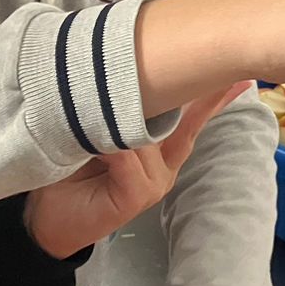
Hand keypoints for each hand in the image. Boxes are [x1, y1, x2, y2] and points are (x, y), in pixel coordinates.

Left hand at [24, 82, 246, 258]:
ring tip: (91, 121)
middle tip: (213, 64)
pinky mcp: (139, 195)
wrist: (47, 221)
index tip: (237, 74)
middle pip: (186, 123)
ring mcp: (156, 182)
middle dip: (194, 94)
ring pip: (145, 134)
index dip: (213, 95)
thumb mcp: (95, 134)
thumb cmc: (69, 172)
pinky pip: (127, 154)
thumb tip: (128, 73)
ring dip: (116, 120)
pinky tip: (94, 145)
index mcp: (160, 151)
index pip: (190, 117)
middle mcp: (165, 165)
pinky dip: (110, 144)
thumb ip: (115, 115)